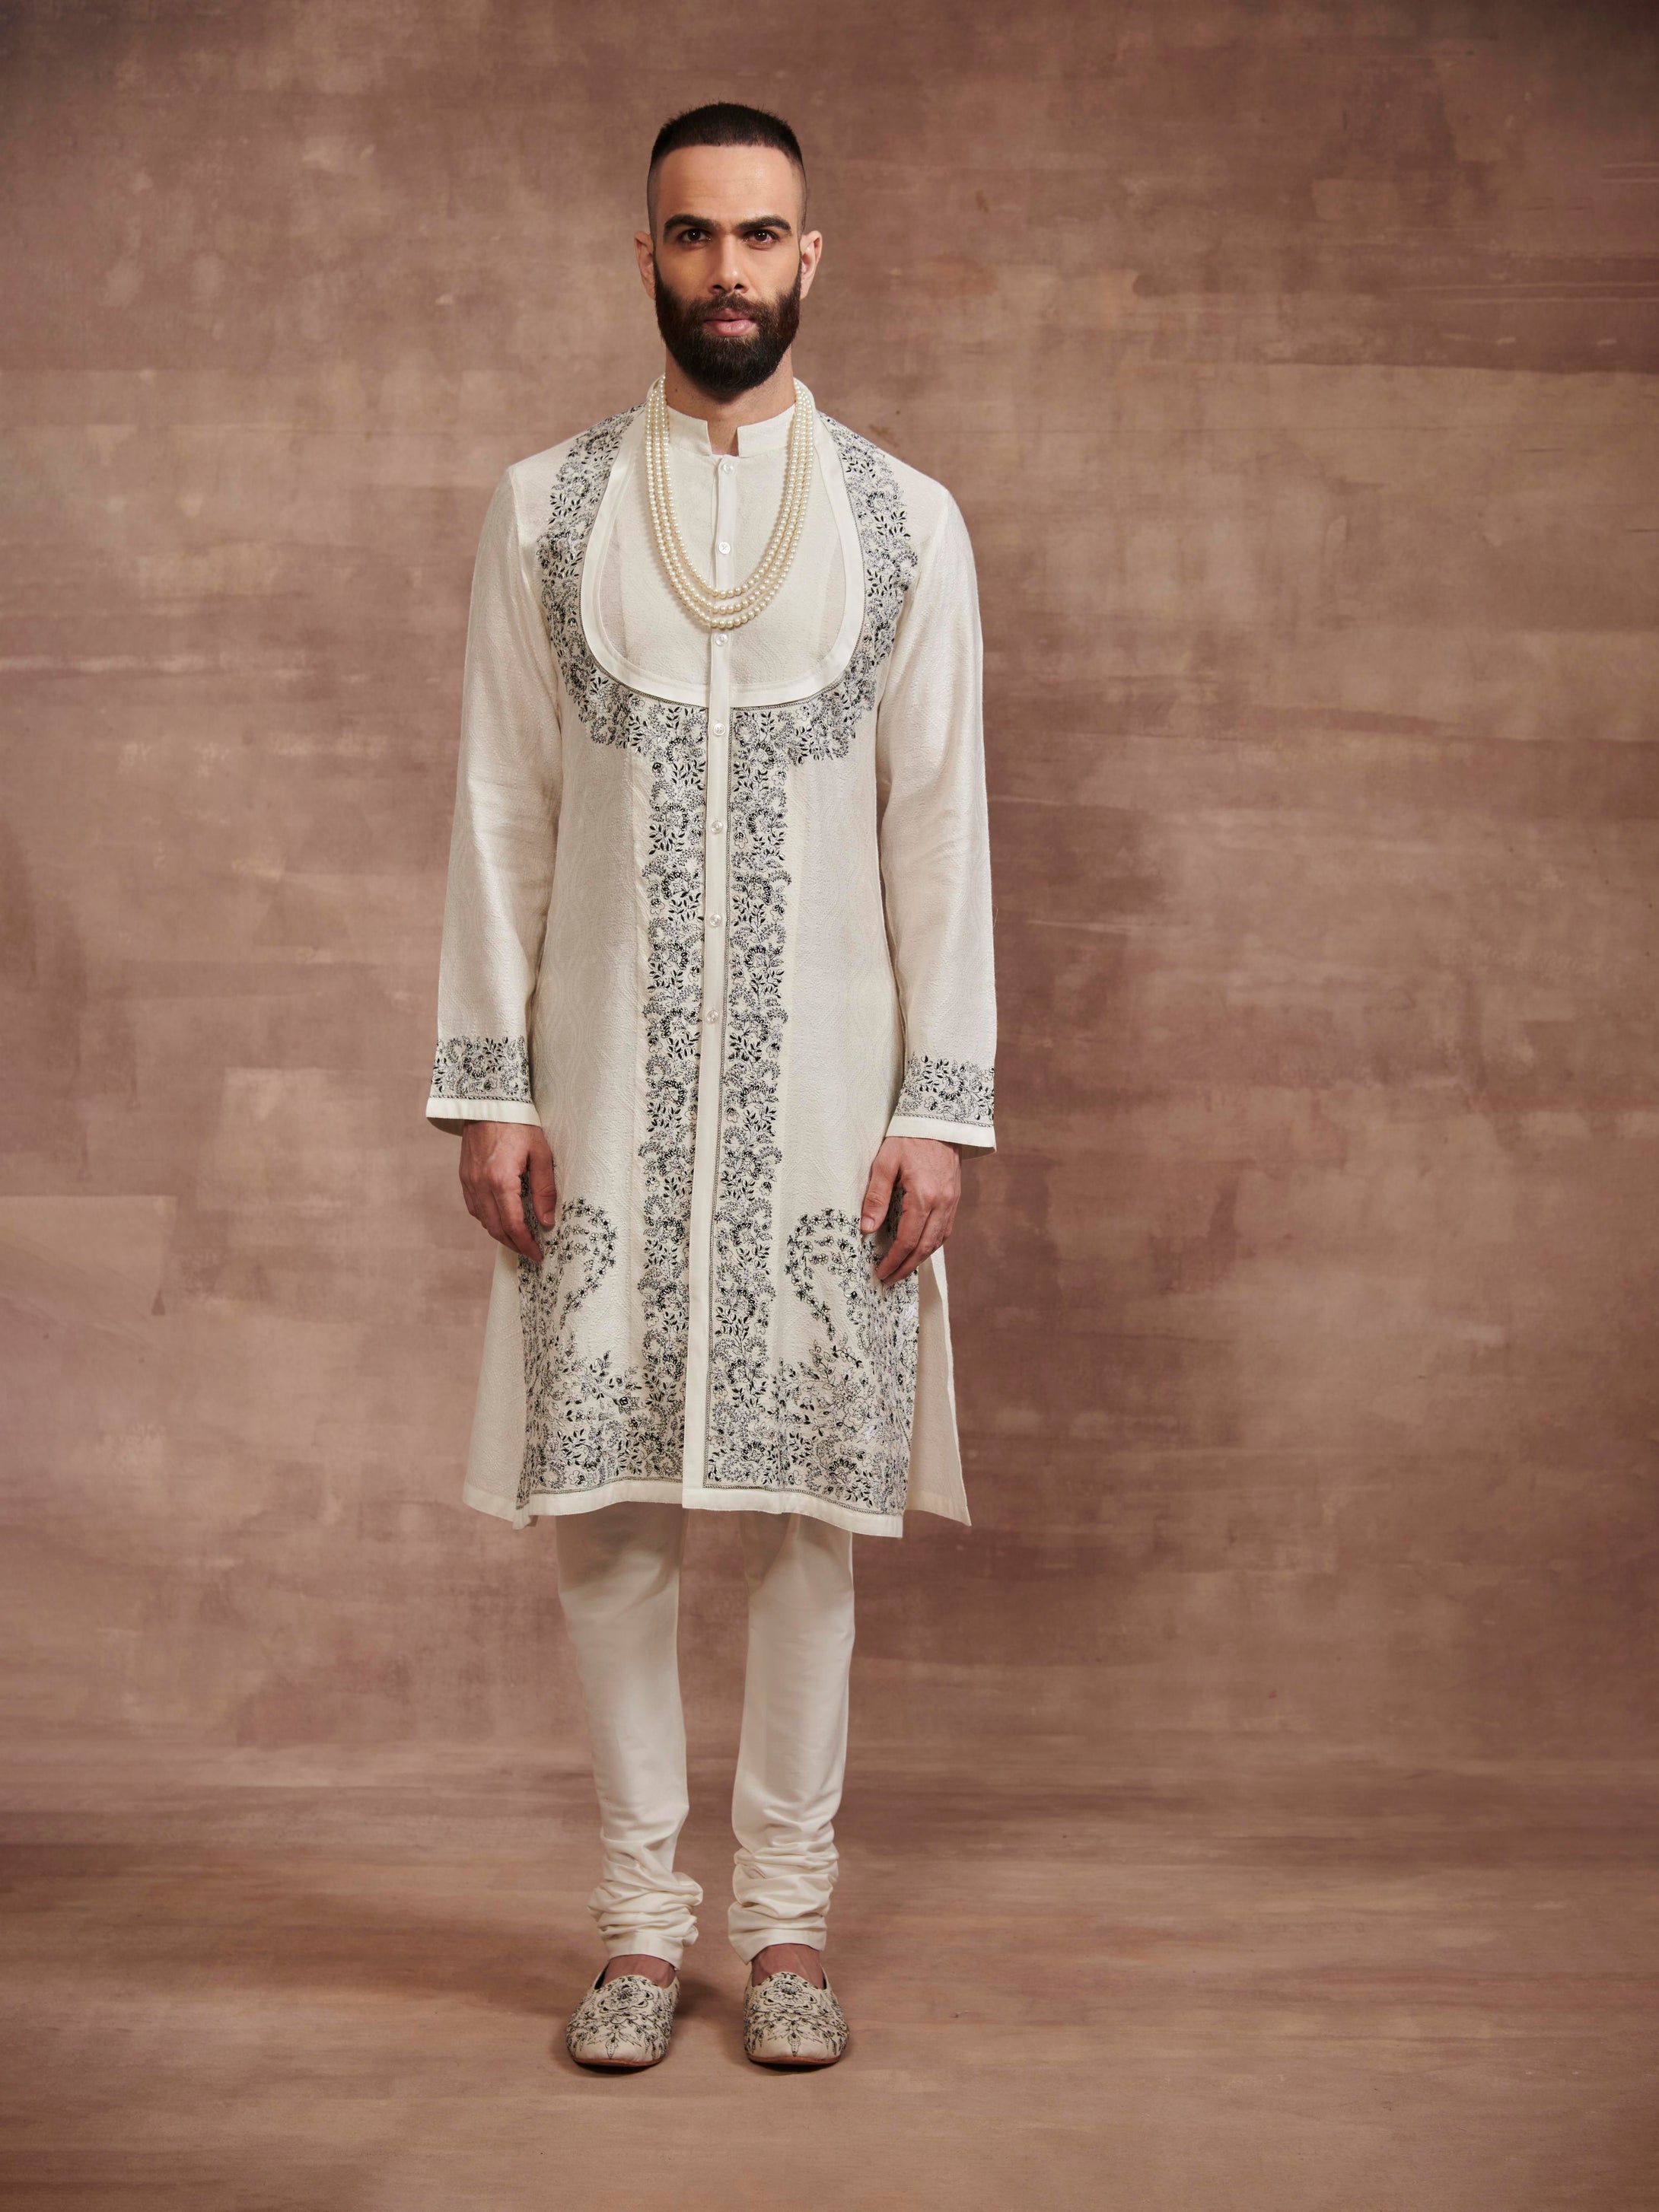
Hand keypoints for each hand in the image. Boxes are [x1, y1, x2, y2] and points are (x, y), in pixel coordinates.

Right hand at [459, 1120, 556, 1262]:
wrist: (490, 1102)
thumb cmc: (519, 1124)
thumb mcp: (541, 1154)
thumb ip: (544, 1190)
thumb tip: (546, 1221)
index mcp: (501, 1181)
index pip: (513, 1225)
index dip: (525, 1244)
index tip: (537, 1254)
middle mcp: (480, 1185)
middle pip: (495, 1228)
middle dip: (513, 1244)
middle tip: (529, 1252)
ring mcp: (469, 1181)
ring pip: (482, 1220)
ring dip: (500, 1233)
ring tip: (518, 1238)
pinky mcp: (464, 1176)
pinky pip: (474, 1206)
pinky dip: (488, 1218)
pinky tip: (500, 1218)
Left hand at [858, 1136, 959, 1284]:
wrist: (939, 1120)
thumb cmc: (908, 1138)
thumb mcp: (884, 1162)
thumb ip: (875, 1196)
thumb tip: (867, 1228)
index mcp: (924, 1196)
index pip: (907, 1239)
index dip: (894, 1260)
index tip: (880, 1272)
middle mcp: (942, 1203)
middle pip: (925, 1247)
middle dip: (906, 1267)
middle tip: (889, 1280)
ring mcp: (952, 1201)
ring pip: (938, 1241)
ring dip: (920, 1259)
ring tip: (902, 1269)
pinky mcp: (955, 1198)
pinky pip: (945, 1229)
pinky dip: (931, 1244)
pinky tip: (919, 1248)